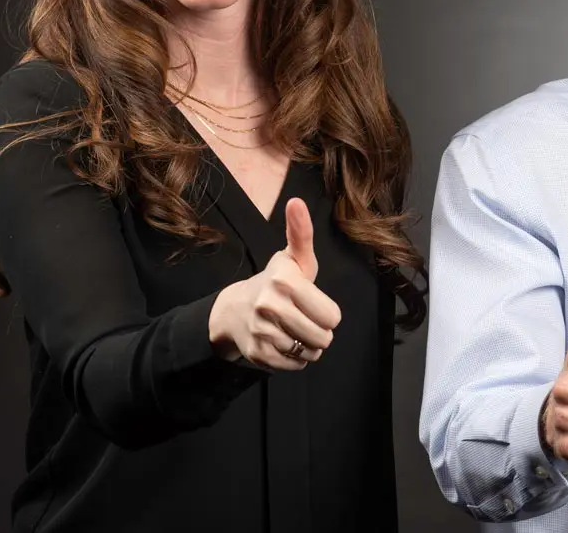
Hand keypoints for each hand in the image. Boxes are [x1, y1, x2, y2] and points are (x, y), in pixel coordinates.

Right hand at [208, 198, 342, 370]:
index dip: (329, 314)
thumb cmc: (277, 282)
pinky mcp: (256, 354)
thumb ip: (301, 233)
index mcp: (285, 282)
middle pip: (322, 338)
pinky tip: (285, 343)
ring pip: (309, 353)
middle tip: (306, 320)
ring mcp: (261, 332)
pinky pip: (294, 366)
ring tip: (296, 331)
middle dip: (321, 332)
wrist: (235, 309)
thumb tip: (296, 201)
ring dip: (308, 346)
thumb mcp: (293, 258)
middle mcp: (270, 306)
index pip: (332, 316)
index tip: (314, 305)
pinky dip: (295, 359)